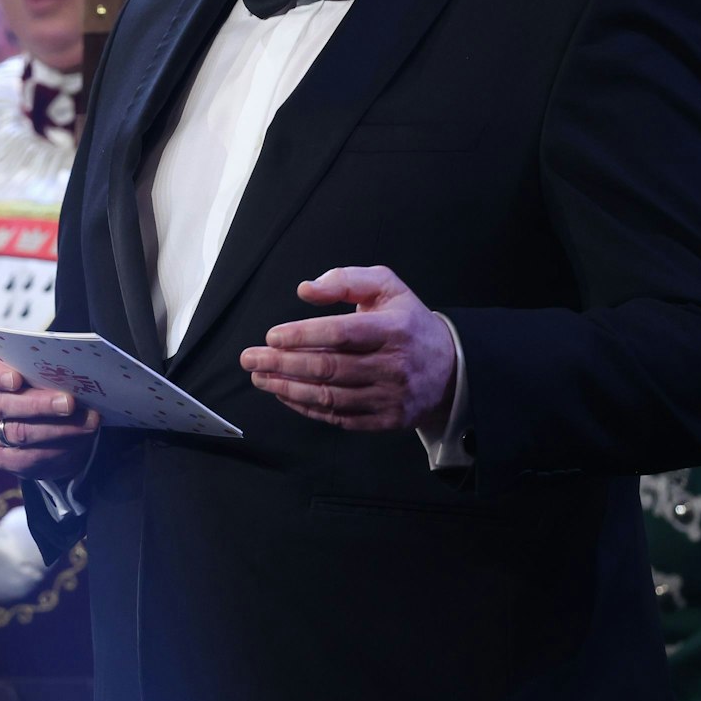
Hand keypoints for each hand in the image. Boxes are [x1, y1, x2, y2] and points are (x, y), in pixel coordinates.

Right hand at [0, 349, 101, 480]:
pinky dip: (58, 447)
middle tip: (69, 402)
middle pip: (1, 404)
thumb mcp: (35, 365)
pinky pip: (29, 456)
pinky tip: (80, 438)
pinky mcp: (0, 457)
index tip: (17, 378)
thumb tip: (72, 369)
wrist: (41, 418)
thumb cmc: (38, 379)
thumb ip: (41, 363)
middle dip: (39, 404)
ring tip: (88, 421)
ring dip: (58, 428)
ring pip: (19, 432)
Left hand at [241, 265, 455, 430]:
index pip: (341, 333)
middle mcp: (394, 365)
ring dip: (287, 388)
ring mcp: (391, 397)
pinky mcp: (386, 420)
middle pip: (329, 368)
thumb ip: (345, 280)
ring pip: (329, 396)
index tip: (271, 336)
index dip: (302, 335)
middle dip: (282, 364)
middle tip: (250, 358)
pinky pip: (338, 417)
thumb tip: (305, 290)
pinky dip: (306, 408)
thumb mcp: (386, 287)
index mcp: (395, 329)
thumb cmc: (408, 322)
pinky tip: (283, 394)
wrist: (450, 368)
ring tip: (259, 377)